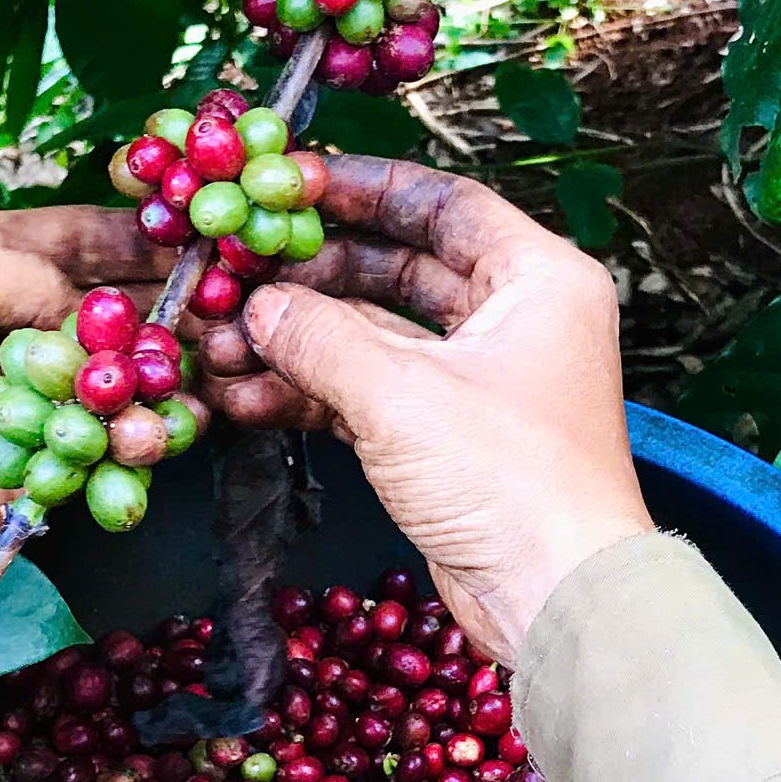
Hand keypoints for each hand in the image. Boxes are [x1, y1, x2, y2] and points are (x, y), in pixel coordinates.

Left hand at [0, 208, 164, 604]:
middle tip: (221, 323)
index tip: (203, 241)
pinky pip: (98, 454)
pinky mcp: (25, 469)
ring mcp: (15, 401)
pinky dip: (133, 448)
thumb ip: (26, 271)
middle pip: (107, 313)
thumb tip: (92, 314)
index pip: (72, 236)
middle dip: (164, 318)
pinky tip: (150, 441)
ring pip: (113, 387)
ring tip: (177, 396)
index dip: (136, 238)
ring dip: (153, 389)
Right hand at [207, 156, 653, 660]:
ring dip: (301, 342)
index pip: (444, 203)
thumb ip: (322, 339)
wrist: (555, 596)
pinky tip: (247, 396)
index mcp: (537, 279)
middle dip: (315, 275)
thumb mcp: (403, 394)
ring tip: (225, 343)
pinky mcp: (450, 439)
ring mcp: (481, 381)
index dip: (366, 188)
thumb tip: (261, 307)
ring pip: (378, 337)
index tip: (294, 184)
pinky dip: (315, 395)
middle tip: (243, 269)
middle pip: (401, 268)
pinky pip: (372, 394)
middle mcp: (516, 319)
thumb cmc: (511, 480)